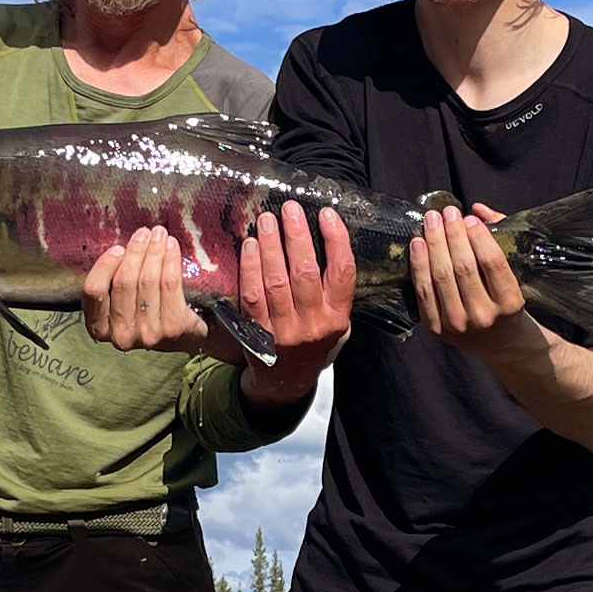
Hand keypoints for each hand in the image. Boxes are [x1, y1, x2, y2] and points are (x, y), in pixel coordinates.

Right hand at [82, 226, 213, 353]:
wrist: (183, 338)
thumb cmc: (146, 313)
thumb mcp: (121, 303)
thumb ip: (114, 281)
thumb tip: (123, 246)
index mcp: (100, 328)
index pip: (94, 291)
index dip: (105, 265)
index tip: (118, 248)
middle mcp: (121, 335)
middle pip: (124, 282)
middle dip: (135, 251)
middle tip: (144, 233)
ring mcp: (147, 333)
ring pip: (148, 280)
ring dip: (154, 251)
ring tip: (159, 235)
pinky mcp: (172, 327)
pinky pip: (169, 284)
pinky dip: (170, 260)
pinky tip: (171, 246)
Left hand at [238, 201, 354, 404]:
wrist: (286, 382)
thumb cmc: (314, 343)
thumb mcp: (338, 323)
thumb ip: (336, 291)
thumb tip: (329, 239)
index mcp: (338, 317)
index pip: (342, 272)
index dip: (336, 240)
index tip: (327, 214)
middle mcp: (313, 325)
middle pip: (305, 272)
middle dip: (297, 235)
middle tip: (290, 209)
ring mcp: (284, 331)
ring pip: (276, 281)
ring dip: (271, 246)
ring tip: (267, 220)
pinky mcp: (258, 334)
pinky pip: (252, 296)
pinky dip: (250, 268)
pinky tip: (250, 246)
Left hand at [409, 203, 534, 354]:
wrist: (501, 345)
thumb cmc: (508, 304)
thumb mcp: (515, 275)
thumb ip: (500, 238)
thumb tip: (478, 209)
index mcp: (510, 303)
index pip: (492, 263)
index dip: (478, 237)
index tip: (469, 218)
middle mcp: (483, 317)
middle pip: (463, 267)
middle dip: (452, 235)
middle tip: (447, 213)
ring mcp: (457, 325)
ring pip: (441, 277)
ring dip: (434, 244)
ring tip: (431, 222)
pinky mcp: (436, 329)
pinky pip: (423, 292)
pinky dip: (418, 265)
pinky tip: (417, 244)